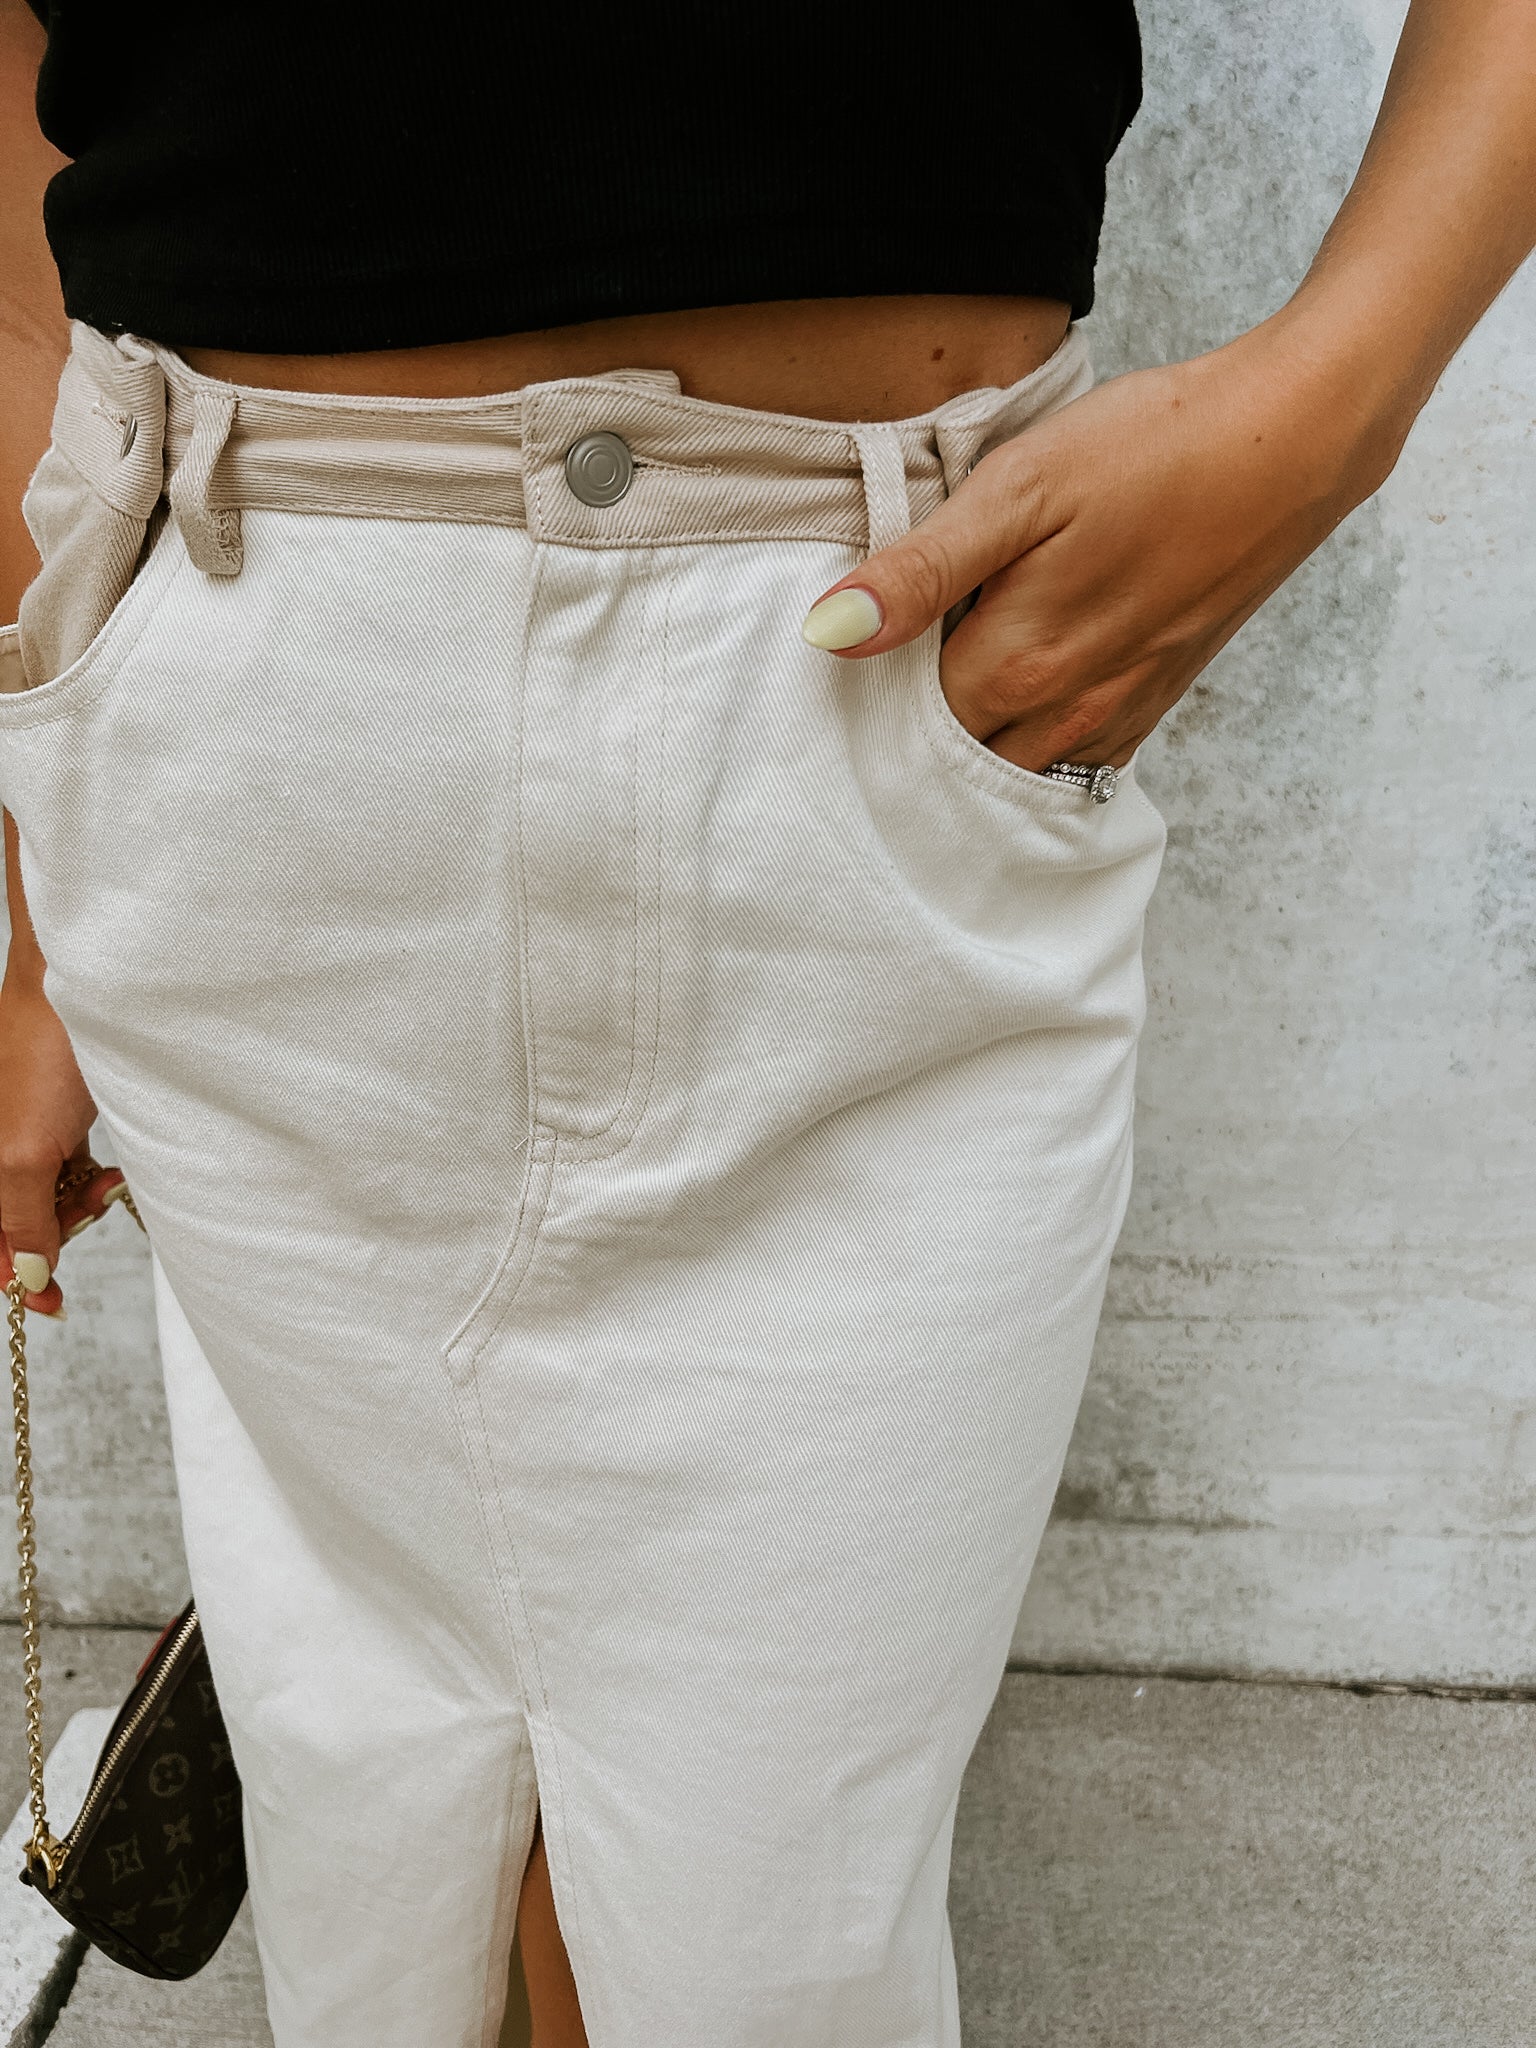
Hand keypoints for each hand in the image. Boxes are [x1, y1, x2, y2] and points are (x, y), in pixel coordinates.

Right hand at [0, 968, 124, 1317]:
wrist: (84, 988)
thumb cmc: (45, 1056)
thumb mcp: (23, 1152)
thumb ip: (20, 1219)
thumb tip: (26, 1275)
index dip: (15, 1277)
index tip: (52, 1304)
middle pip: (18, 1223)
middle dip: (55, 1230)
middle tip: (92, 1204)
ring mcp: (23, 1132)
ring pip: (49, 1199)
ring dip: (80, 1204)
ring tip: (108, 1179)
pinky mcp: (58, 1117)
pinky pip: (70, 1171)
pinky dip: (92, 1180)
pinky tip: (111, 1169)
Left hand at [801, 317, 1405, 773]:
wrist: (1293, 440)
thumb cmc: (1154, 447)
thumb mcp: (1021, 487)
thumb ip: (923, 570)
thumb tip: (831, 635)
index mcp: (1017, 663)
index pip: (901, 724)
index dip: (866, 699)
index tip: (842, 670)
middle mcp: (1065, 712)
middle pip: (953, 762)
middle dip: (910, 741)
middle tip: (876, 694)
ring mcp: (1116, 714)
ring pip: (1013, 771)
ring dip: (971, 751)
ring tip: (938, 699)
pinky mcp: (1152, 702)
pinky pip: (1073, 762)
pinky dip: (1033, 748)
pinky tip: (1017, 703)